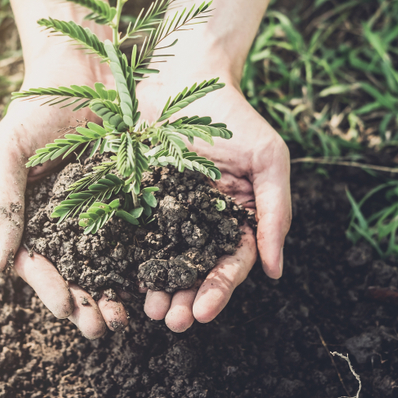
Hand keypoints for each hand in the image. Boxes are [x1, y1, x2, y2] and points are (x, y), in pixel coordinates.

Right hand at [0, 58, 128, 338]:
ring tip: (126, 318)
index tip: (68, 307)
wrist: (83, 69)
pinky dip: (140, 264)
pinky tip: (152, 283)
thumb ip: (2, 205)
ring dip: (111, 295)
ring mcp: (93, 214)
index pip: (32, 264)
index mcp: (23, 218)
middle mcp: (57, 223)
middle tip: (101, 328)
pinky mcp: (127, 200)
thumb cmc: (36, 107)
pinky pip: (134, 238)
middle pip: (69, 275)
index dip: (49, 289)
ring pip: (102, 266)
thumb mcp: (9, 150)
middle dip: (84, 305)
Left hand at [136, 72, 291, 331]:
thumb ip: (275, 211)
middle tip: (173, 321)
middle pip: (194, 271)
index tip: (204, 312)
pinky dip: (128, 258)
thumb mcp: (267, 158)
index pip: (231, 264)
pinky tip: (121, 277)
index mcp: (236, 218)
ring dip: (159, 289)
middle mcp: (201, 222)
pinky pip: (130, 234)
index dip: (219, 290)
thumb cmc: (234, 115)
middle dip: (186, 299)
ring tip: (149, 309)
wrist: (182, 75)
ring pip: (162, 260)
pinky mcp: (135, 198)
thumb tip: (276, 271)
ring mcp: (166, 212)